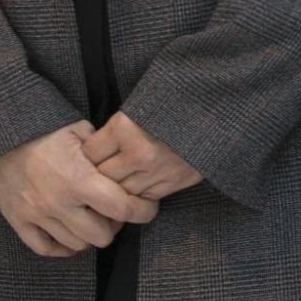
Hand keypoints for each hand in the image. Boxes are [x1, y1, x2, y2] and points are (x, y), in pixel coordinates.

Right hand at [0, 122, 159, 258]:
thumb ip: (105, 152)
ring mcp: (37, 215)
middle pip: (101, 236)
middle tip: (114, 212)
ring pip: (77, 245)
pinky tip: (70, 232)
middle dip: (114, 224)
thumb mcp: (80, 130)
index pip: (122, 209)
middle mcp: (58, 202)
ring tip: (92, 217)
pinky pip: (46, 248)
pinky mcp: (18, 221)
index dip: (142, 211)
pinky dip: (62, 246)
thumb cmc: (45, 128)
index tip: (148, 208)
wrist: (0, 133)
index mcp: (79, 178)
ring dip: (89, 234)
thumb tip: (129, 165)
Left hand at [81, 111, 204, 201]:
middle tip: (94, 174)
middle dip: (96, 176)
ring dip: (116, 189)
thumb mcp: (139, 106)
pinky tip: (134, 187)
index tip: (87, 155)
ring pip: (121, 192)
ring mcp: (157, 171)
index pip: (89, 153)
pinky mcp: (173, 183)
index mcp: (126, 127)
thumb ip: (115, 129)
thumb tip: (90, 149)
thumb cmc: (172, 101)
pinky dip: (136, 195)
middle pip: (102, 177)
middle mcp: (139, 152)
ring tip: (112, 184)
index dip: (85, 155)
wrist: (215, 110)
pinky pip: (142, 198)